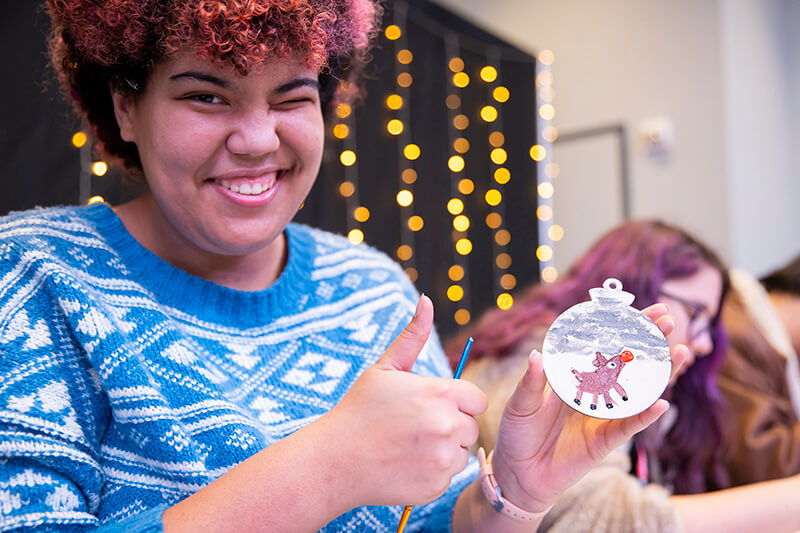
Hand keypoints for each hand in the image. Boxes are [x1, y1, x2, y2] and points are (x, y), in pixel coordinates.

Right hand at [325, 295, 486, 507]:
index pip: (476, 399)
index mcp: (440, 393)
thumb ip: (412, 336)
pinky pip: (447, 476)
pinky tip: (404, 465)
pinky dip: (432, 473)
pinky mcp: (436, 486)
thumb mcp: (384, 368)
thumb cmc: (359, 409)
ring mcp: (442, 458)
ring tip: (408, 446)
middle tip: (414, 427)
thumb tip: (426, 300)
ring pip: (461, 452)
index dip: (456, 402)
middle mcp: (447, 426)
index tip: (431, 406)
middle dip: (450, 426)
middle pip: (471, 427)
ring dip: (443, 450)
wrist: (335, 460)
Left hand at [489, 303, 687, 512]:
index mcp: (575, 376)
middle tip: (670, 320)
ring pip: (639, 391)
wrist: (518, 473)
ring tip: (680, 352)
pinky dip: (645, 415)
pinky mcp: (606, 440)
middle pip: (629, 363)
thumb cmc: (518, 433)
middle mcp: (595, 392)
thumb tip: (536, 355)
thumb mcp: (521, 403)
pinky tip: (661, 402)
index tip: (638, 308)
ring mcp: (603, 415)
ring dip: (661, 373)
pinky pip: (629, 425)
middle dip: (651, 341)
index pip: (602, 346)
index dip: (620, 328)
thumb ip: (531, 382)